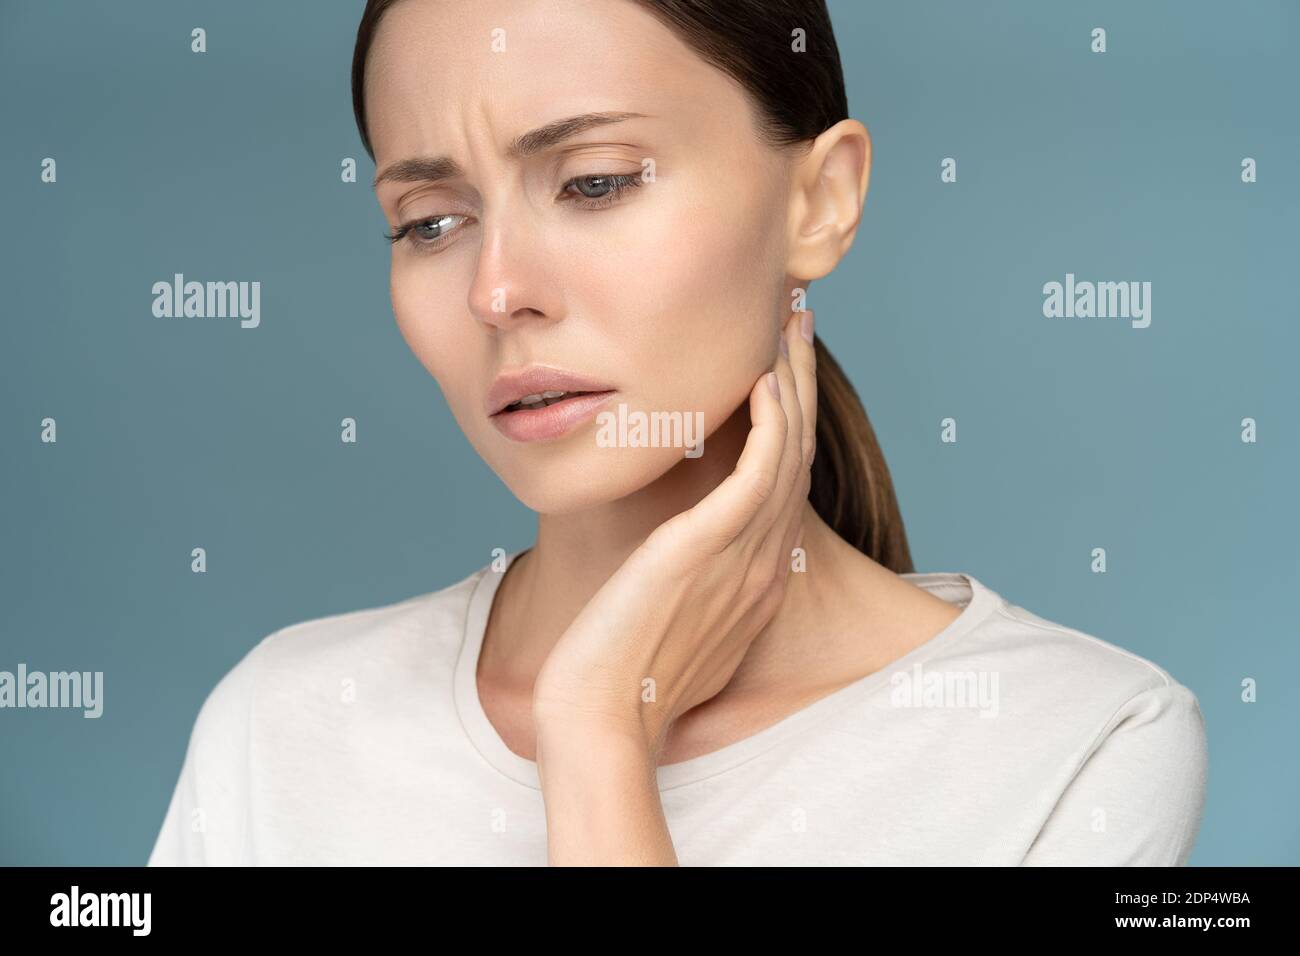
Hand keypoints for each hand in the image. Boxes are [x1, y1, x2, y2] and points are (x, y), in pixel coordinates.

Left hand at [531, 308, 817, 755]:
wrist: (599, 719)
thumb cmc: (619, 678)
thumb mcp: (668, 620)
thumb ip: (686, 580)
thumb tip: (670, 554)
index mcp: (756, 578)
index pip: (784, 481)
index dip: (790, 419)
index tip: (781, 369)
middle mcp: (762, 563)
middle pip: (796, 453)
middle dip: (799, 383)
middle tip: (796, 324)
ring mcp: (742, 556)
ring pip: (786, 451)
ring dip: (791, 383)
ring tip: (788, 326)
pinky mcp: (708, 548)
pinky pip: (759, 471)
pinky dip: (770, 422)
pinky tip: (765, 379)